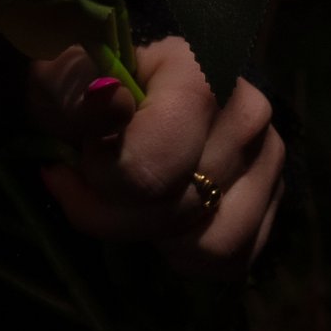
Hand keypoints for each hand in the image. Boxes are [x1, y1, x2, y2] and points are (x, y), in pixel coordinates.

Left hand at [26, 35, 285, 269]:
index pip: (151, 164)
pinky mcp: (273, 199)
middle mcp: (248, 112)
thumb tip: (112, 103)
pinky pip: (233, 260)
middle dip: (118, 213)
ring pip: (212, 244)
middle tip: (90, 184)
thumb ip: (68, 88)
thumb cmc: (85, 80)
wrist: (118, 85)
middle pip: (177, 210)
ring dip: (156, 236)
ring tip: (130, 199)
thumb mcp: (57, 74)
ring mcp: (269, 158)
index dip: (101, 176)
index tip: (78, 155)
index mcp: (197, 70)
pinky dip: (188, 253)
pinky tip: (160, 217)